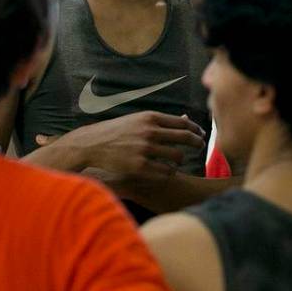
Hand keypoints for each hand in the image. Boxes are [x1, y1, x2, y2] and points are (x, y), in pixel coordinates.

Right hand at [35, 111, 204, 181]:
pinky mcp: (139, 167)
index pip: (182, 123)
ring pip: (177, 157)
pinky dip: (168, 172)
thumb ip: (159, 121)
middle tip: (200, 147)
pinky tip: (165, 170)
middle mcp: (149, 132)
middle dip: (196, 143)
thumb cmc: (116, 131)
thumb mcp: (137, 119)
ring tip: (177, 160)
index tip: (200, 134)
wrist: (91, 144)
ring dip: (180, 159)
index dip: (195, 130)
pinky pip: (165, 172)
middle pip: (184, 139)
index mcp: (149, 118)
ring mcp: (144, 150)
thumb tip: (186, 121)